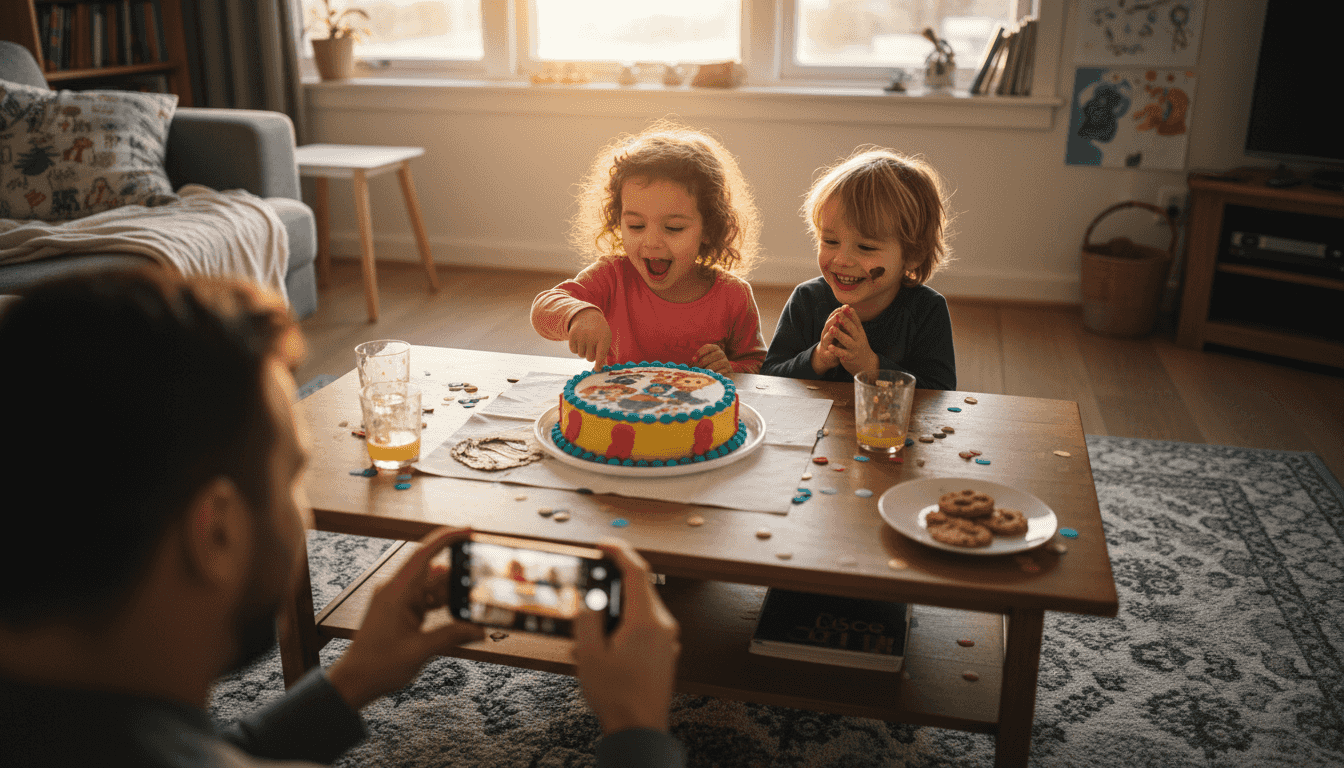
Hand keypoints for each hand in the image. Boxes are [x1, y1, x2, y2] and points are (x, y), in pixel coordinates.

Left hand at [327, 527, 483, 709]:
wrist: (355, 682)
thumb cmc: (378, 666)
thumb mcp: (420, 651)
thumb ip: (452, 636)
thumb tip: (479, 629)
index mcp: (396, 593)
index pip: (423, 555)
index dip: (447, 538)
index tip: (468, 530)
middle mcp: (395, 591)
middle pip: (431, 569)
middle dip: (456, 569)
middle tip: (481, 571)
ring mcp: (397, 601)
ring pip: (431, 586)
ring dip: (451, 591)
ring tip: (474, 597)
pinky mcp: (400, 612)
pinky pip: (426, 599)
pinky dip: (442, 603)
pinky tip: (459, 611)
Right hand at [568, 308, 611, 369]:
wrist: (587, 316)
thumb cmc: (599, 331)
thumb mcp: (606, 337)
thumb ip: (607, 351)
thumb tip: (606, 365)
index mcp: (604, 338)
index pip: (600, 356)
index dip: (599, 365)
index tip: (597, 369)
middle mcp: (592, 337)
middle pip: (590, 358)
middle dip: (591, 356)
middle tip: (592, 348)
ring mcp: (581, 336)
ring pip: (581, 355)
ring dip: (583, 352)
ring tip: (586, 343)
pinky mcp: (572, 335)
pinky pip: (573, 351)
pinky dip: (576, 349)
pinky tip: (580, 341)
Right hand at [572, 538, 680, 734]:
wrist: (639, 729)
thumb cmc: (616, 696)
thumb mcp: (589, 652)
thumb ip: (589, 615)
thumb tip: (592, 593)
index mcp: (646, 620)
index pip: (636, 571)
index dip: (619, 551)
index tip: (603, 543)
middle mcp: (663, 625)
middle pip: (639, 588)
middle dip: (612, 585)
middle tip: (588, 592)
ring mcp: (668, 638)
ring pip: (641, 607)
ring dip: (616, 609)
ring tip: (591, 635)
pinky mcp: (666, 650)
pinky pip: (645, 625)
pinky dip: (625, 624)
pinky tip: (606, 647)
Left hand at [693, 343, 731, 374]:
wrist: (715, 377)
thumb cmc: (705, 367)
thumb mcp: (700, 361)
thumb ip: (696, 359)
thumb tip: (693, 359)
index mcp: (714, 348)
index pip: (708, 347)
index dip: (700, 353)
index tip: (693, 359)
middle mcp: (721, 353)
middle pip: (714, 355)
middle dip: (704, 361)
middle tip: (698, 367)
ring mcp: (726, 362)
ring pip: (718, 363)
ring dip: (709, 368)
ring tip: (704, 372)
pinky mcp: (728, 370)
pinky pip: (722, 372)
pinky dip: (715, 374)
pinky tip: (710, 376)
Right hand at [810, 306, 845, 374]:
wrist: (827, 357)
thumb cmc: (836, 341)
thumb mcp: (840, 331)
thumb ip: (843, 322)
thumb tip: (850, 308)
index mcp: (830, 327)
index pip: (833, 317)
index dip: (838, 311)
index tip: (846, 306)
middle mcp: (825, 334)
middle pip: (828, 325)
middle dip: (834, 320)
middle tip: (839, 314)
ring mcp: (825, 344)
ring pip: (826, 337)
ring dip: (830, 333)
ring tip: (833, 328)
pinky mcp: (826, 354)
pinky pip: (827, 351)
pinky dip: (830, 349)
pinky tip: (830, 348)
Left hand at [822, 305, 878, 376]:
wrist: (866, 363)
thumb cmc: (858, 344)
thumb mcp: (857, 333)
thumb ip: (851, 323)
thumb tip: (847, 307)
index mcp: (860, 332)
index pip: (856, 321)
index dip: (851, 314)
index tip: (845, 306)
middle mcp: (859, 339)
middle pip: (852, 329)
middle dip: (845, 322)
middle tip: (838, 314)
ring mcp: (854, 348)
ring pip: (847, 341)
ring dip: (839, 334)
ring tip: (831, 329)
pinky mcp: (849, 357)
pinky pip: (842, 353)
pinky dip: (836, 350)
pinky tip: (830, 346)